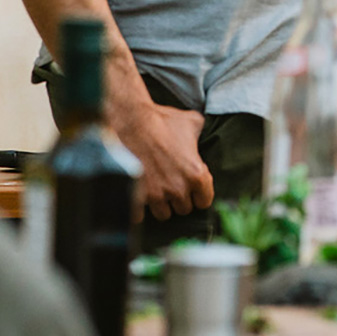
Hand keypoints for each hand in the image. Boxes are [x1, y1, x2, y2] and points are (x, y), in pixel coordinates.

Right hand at [121, 104, 210, 220]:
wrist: (132, 120)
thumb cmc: (164, 120)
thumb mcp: (193, 122)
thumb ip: (202, 134)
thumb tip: (204, 133)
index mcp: (196, 175)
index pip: (204, 202)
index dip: (199, 194)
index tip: (192, 188)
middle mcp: (178, 189)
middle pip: (184, 209)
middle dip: (179, 199)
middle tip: (172, 185)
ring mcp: (156, 195)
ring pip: (163, 214)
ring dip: (161, 205)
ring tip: (157, 190)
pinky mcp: (136, 197)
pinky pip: (141, 216)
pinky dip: (140, 209)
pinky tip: (140, 195)